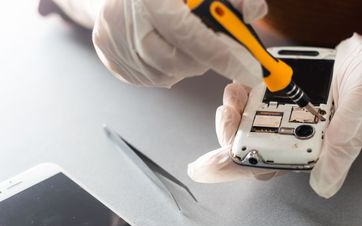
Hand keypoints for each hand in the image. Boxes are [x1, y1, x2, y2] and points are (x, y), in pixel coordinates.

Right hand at [92, 0, 266, 87]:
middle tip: (219, 53)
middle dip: (204, 62)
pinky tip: (171, 51)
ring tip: (190, 46)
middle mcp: (124, 16)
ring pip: (164, 74)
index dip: (220, 54)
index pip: (188, 33)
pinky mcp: (109, 55)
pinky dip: (168, 71)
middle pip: (175, 60)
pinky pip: (149, 78)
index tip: (247, 69)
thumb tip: (252, 12)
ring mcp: (112, 38)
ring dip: (186, 67)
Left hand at [188, 20, 361, 197]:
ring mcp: (287, 112)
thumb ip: (343, 147)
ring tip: (232, 97)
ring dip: (234, 112)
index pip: (267, 166)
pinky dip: (244, 91)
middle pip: (249, 145)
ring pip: (249, 120)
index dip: (236, 168)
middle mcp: (294, 134)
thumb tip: (323, 186)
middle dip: (228, 135)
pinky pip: (257, 95)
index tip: (207, 167)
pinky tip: (239, 86)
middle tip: (225, 114)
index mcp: (311, 149)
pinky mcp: (285, 90)